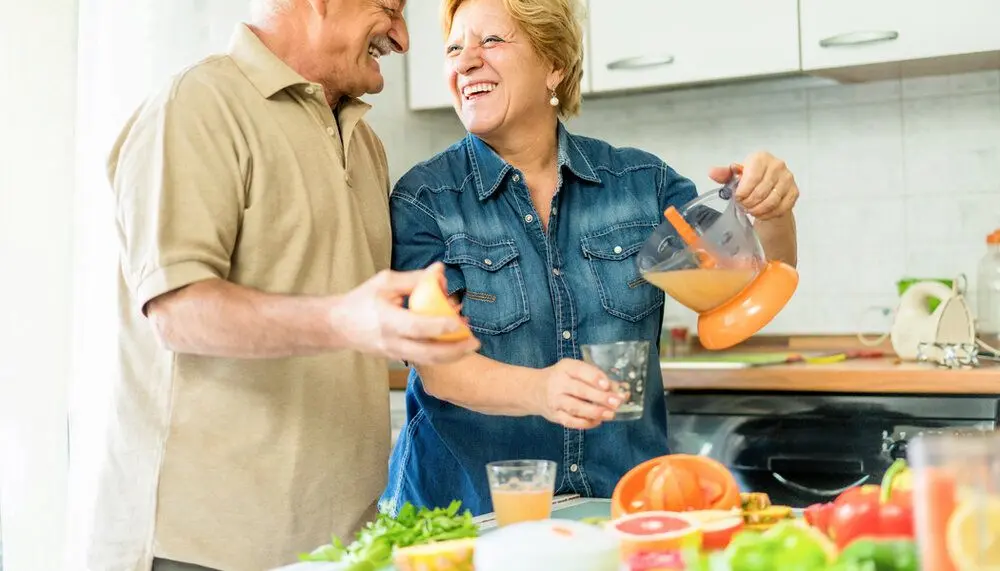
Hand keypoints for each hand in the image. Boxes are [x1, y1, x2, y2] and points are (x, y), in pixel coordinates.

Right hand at [331, 265, 480, 364]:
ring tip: (470, 345)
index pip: (417, 326)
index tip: (459, 321)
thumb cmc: (361, 300)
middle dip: (455, 350)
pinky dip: (439, 354)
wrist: (338, 326)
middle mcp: (391, 341)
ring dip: (451, 356)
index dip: (440, 325)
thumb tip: (440, 270)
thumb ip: (414, 279)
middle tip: (475, 341)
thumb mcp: (385, 283)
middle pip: (428, 353)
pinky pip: (421, 360)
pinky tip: (453, 344)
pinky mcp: (396, 358)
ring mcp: (393, 354)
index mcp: (387, 320)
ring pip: (427, 361)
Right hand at [529, 359, 622, 429]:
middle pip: (580, 390)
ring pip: (575, 407)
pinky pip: (570, 421)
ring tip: (610, 414)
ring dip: (594, 412)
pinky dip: (585, 423)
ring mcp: (555, 400)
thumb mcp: (575, 370)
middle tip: (617, 402)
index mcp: (565, 368)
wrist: (535, 390)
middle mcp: (558, 383)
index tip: (608, 385)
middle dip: (600, 397)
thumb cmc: (562, 378)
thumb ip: (595, 377)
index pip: (580, 370)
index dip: (594, 378)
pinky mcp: (555, 415)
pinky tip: (597, 421)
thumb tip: (619, 389)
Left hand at [709, 151, 798, 219]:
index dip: (743, 192)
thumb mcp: (736, 175)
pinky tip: (761, 214)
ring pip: (771, 201)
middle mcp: (777, 165)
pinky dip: (769, 214)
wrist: (771, 185)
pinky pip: (781, 208)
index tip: (737, 198)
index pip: (752, 178)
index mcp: (761, 158)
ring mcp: (788, 179)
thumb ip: (724, 174)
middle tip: (743, 206)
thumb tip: (712, 172)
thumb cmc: (751, 178)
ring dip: (758, 210)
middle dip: (749, 203)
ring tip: (750, 210)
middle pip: (761, 191)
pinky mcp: (794, 192)